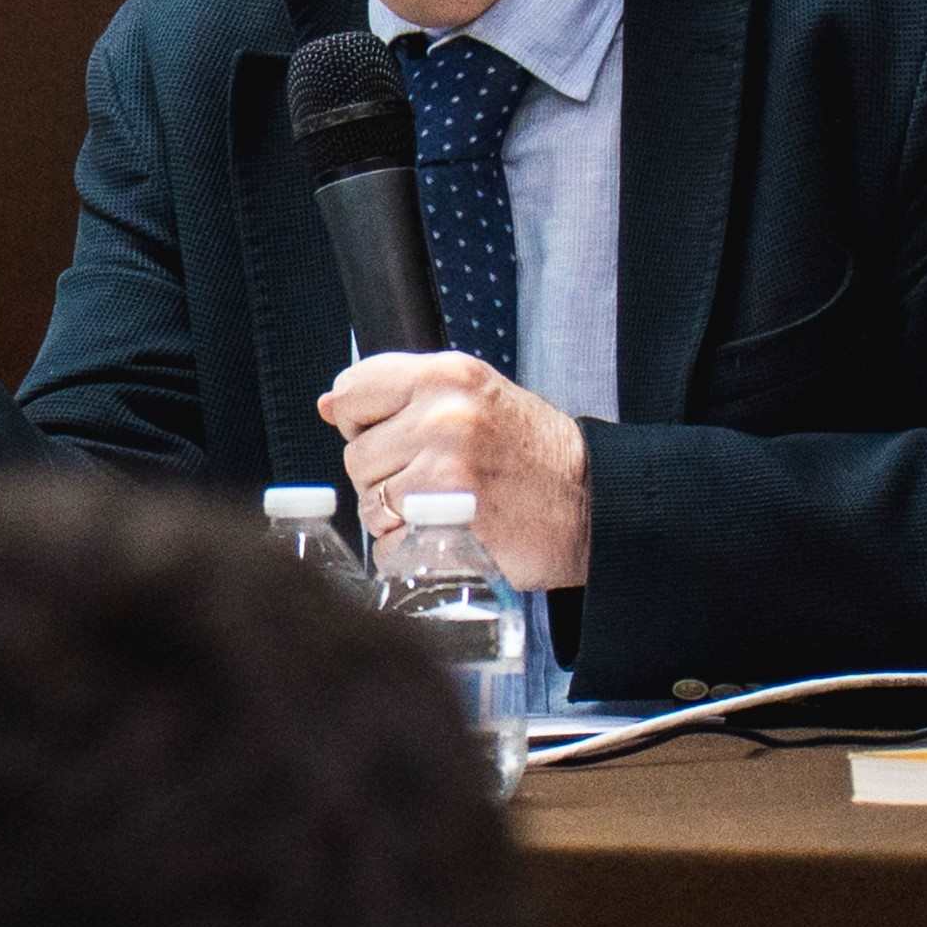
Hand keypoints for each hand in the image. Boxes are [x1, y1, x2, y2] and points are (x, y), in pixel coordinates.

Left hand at [320, 352, 589, 590]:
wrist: (595, 503)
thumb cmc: (536, 455)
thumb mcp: (475, 399)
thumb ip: (405, 398)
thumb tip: (330, 406)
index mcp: (447, 374)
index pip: (353, 390)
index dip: (364, 421)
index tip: (394, 436)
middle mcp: (443, 413)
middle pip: (357, 455)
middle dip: (384, 477)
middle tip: (434, 481)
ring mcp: (444, 466)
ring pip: (370, 502)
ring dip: (397, 516)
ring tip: (445, 508)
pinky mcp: (448, 518)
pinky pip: (390, 543)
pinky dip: (410, 551)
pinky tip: (447, 535)